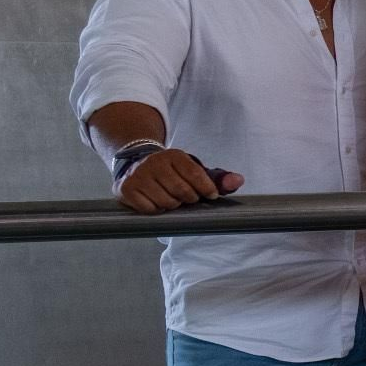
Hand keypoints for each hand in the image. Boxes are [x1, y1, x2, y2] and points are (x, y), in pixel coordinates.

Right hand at [116, 148, 242, 213]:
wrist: (136, 164)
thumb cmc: (172, 172)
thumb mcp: (195, 170)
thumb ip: (219, 178)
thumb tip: (239, 181)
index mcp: (175, 156)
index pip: (196, 175)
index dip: (206, 189)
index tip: (210, 196)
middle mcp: (155, 163)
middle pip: (182, 191)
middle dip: (189, 199)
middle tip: (187, 198)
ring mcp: (139, 176)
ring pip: (166, 202)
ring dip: (173, 205)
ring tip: (171, 198)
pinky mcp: (126, 189)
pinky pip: (149, 209)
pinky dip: (156, 210)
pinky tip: (156, 201)